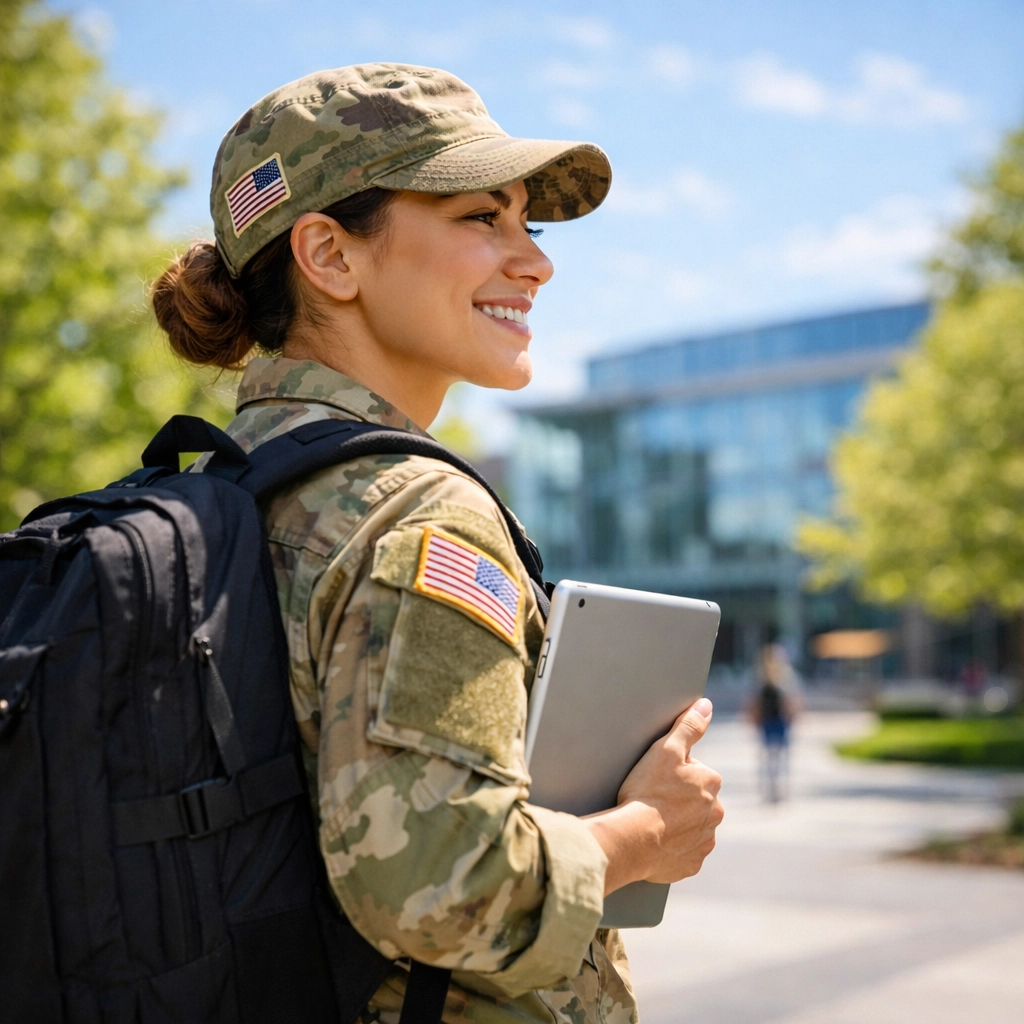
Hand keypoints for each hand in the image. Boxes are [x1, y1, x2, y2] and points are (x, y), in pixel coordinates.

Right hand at [584, 698, 723, 893]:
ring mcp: (704, 841)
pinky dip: (673, 847)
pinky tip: (655, 841)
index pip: (695, 771)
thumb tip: (706, 705)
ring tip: (650, 820)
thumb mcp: (665, 749)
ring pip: (692, 826)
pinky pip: (684, 851)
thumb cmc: (648, 791)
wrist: (633, 839)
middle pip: (696, 800)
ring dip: (677, 823)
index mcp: (712, 783)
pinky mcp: (692, 864)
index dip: (673, 772)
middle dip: (679, 799)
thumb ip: (689, 725)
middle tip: (652, 799)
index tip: (656, 778)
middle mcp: (715, 813)